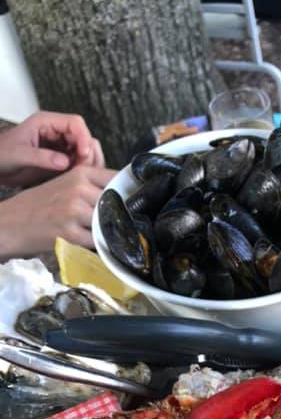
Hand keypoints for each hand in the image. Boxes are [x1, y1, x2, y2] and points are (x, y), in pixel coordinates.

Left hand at [0, 111, 104, 187]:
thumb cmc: (0, 155)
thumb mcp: (18, 154)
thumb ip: (41, 157)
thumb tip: (64, 162)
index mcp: (45, 123)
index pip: (75, 123)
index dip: (84, 137)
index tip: (83, 154)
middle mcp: (56, 133)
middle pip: (84, 138)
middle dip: (88, 153)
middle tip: (84, 169)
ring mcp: (60, 148)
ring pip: (85, 152)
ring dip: (88, 164)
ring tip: (82, 175)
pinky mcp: (61, 162)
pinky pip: (78, 164)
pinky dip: (83, 172)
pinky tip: (78, 180)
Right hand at [0, 165, 114, 258]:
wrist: (11, 223)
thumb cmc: (39, 205)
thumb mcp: (64, 184)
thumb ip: (90, 186)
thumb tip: (120, 194)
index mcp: (80, 174)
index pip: (116, 179)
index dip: (125, 193)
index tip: (130, 202)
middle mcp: (79, 189)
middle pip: (115, 204)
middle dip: (114, 215)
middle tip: (108, 223)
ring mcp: (75, 211)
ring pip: (107, 223)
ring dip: (104, 231)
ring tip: (93, 232)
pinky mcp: (71, 233)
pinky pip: (96, 241)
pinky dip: (95, 245)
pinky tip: (86, 241)